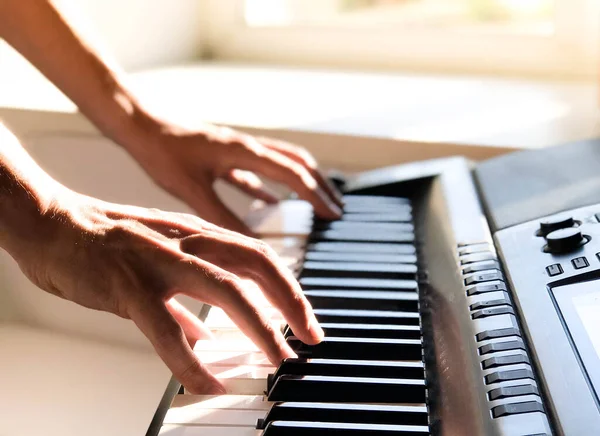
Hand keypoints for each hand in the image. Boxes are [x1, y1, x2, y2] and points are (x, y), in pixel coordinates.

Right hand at [10, 188, 323, 393]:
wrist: (51, 224)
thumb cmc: (106, 242)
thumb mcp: (159, 258)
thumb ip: (186, 297)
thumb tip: (206, 335)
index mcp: (197, 234)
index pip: (258, 256)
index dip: (289, 289)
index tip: (305, 321)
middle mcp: (187, 240)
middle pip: (256, 263)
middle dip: (291, 302)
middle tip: (310, 337)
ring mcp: (159, 260)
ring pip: (224, 289)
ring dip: (259, 328)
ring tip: (278, 360)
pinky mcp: (128, 285)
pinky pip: (167, 330)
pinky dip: (192, 363)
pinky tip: (208, 384)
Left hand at [126, 124, 342, 233]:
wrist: (140, 125)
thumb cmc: (162, 152)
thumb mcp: (192, 189)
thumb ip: (221, 216)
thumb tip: (249, 242)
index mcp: (243, 152)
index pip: (292, 173)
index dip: (315, 195)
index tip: (331, 214)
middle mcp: (247, 146)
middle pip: (296, 163)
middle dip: (319, 185)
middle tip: (334, 208)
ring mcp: (238, 149)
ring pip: (281, 163)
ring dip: (301, 182)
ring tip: (314, 203)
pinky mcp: (226, 155)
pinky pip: (258, 170)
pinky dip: (272, 185)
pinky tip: (271, 201)